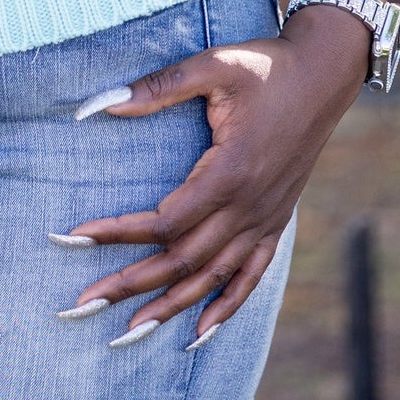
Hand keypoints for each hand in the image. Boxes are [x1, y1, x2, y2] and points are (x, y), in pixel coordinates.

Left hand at [61, 4, 370, 343]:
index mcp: (230, 173)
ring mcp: (265, 219)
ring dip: (169, 306)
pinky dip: (225, 307)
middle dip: (130, 284)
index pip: (164, 221)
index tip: (75, 237)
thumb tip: (102, 103)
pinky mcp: (276, 220)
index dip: (118, 232)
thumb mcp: (211, 66)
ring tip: (128, 332)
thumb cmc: (265, 67)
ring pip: (212, 277)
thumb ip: (157, 87)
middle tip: (83, 303)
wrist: (324, 75)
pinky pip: (250, 276)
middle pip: (182, 260)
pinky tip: (199, 332)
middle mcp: (249, 207)